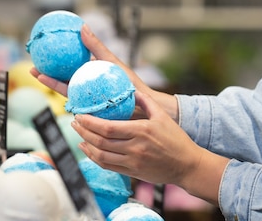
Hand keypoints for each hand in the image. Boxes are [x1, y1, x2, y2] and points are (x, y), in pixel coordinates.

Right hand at [31, 24, 178, 120]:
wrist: (144, 106)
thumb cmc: (130, 83)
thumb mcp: (112, 62)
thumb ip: (97, 47)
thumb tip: (82, 26)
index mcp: (89, 78)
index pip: (67, 70)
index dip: (53, 65)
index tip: (39, 56)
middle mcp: (86, 90)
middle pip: (62, 82)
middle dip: (46, 76)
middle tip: (32, 68)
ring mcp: (88, 102)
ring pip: (67, 93)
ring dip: (52, 86)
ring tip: (39, 77)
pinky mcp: (92, 114)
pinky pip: (77, 106)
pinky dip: (67, 101)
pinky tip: (59, 94)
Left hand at [73, 90, 228, 204]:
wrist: (186, 165)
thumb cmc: (176, 139)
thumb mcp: (162, 117)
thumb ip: (146, 102)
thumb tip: (131, 90)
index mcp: (141, 131)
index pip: (108, 127)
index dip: (90, 122)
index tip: (80, 115)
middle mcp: (135, 148)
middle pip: (100, 141)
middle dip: (83, 131)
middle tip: (75, 122)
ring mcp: (133, 162)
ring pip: (101, 155)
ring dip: (86, 145)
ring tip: (79, 135)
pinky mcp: (133, 172)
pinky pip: (107, 166)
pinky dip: (94, 158)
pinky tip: (88, 150)